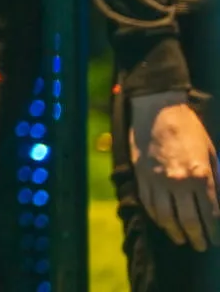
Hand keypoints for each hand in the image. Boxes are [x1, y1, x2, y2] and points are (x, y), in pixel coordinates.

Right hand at [129, 90, 219, 249]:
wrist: (156, 108)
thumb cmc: (189, 128)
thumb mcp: (210, 152)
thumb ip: (215, 178)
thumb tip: (219, 200)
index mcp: (200, 175)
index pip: (212, 213)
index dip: (216, 230)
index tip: (218, 238)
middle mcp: (179, 182)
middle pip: (191, 221)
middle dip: (199, 238)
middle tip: (203, 246)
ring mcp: (158, 181)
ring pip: (167, 219)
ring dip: (177, 234)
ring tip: (183, 240)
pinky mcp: (142, 178)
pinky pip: (150, 206)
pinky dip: (158, 220)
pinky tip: (165, 225)